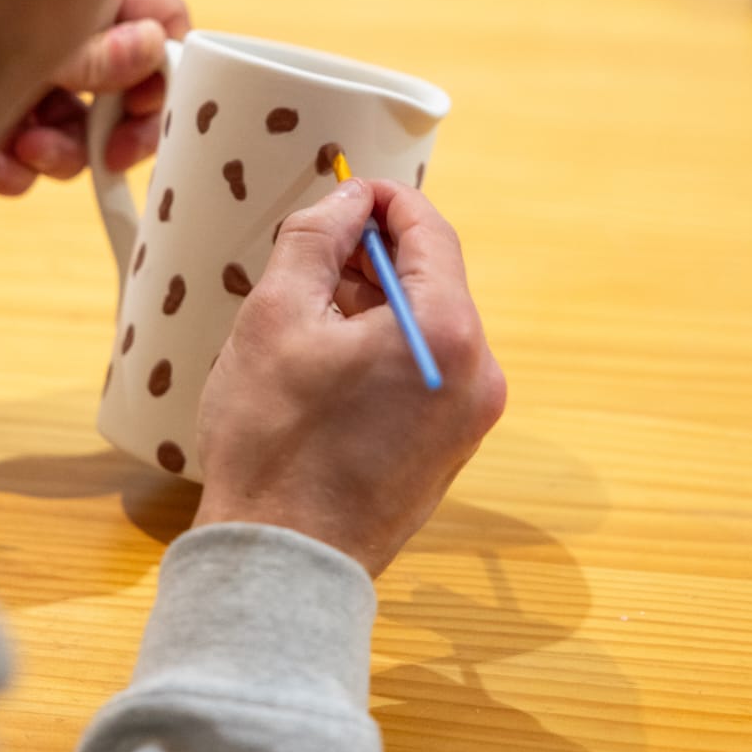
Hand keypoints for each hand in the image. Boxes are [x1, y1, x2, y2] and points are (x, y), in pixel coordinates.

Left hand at [0, 0, 189, 195]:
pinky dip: (6, 171)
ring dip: (58, 154)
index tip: (145, 106)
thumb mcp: (36, 31)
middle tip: (111, 156)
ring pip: (73, 134)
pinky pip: (18, 158)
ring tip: (27, 148)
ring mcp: (29, 76)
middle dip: (113, 131)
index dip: (167, 69)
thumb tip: (152, 48)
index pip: (162, 21)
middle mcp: (67, 35)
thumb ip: (96, 53)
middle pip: (123, 92)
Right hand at [193, 179, 506, 576]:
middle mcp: (477, 374)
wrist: (284, 562)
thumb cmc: (273, 442)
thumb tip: (348, 198)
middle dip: (374, 256)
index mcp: (447, 334)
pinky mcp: (451, 448)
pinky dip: (387, 349)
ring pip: (428, 326)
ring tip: (310, 314)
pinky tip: (330, 364)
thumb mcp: (277, 315)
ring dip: (376, 305)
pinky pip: (427, 371)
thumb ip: (317, 237)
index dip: (384, 201)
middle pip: (433, 280)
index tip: (344, 190)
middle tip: (312, 253)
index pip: (430, 233)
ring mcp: (470, 417)